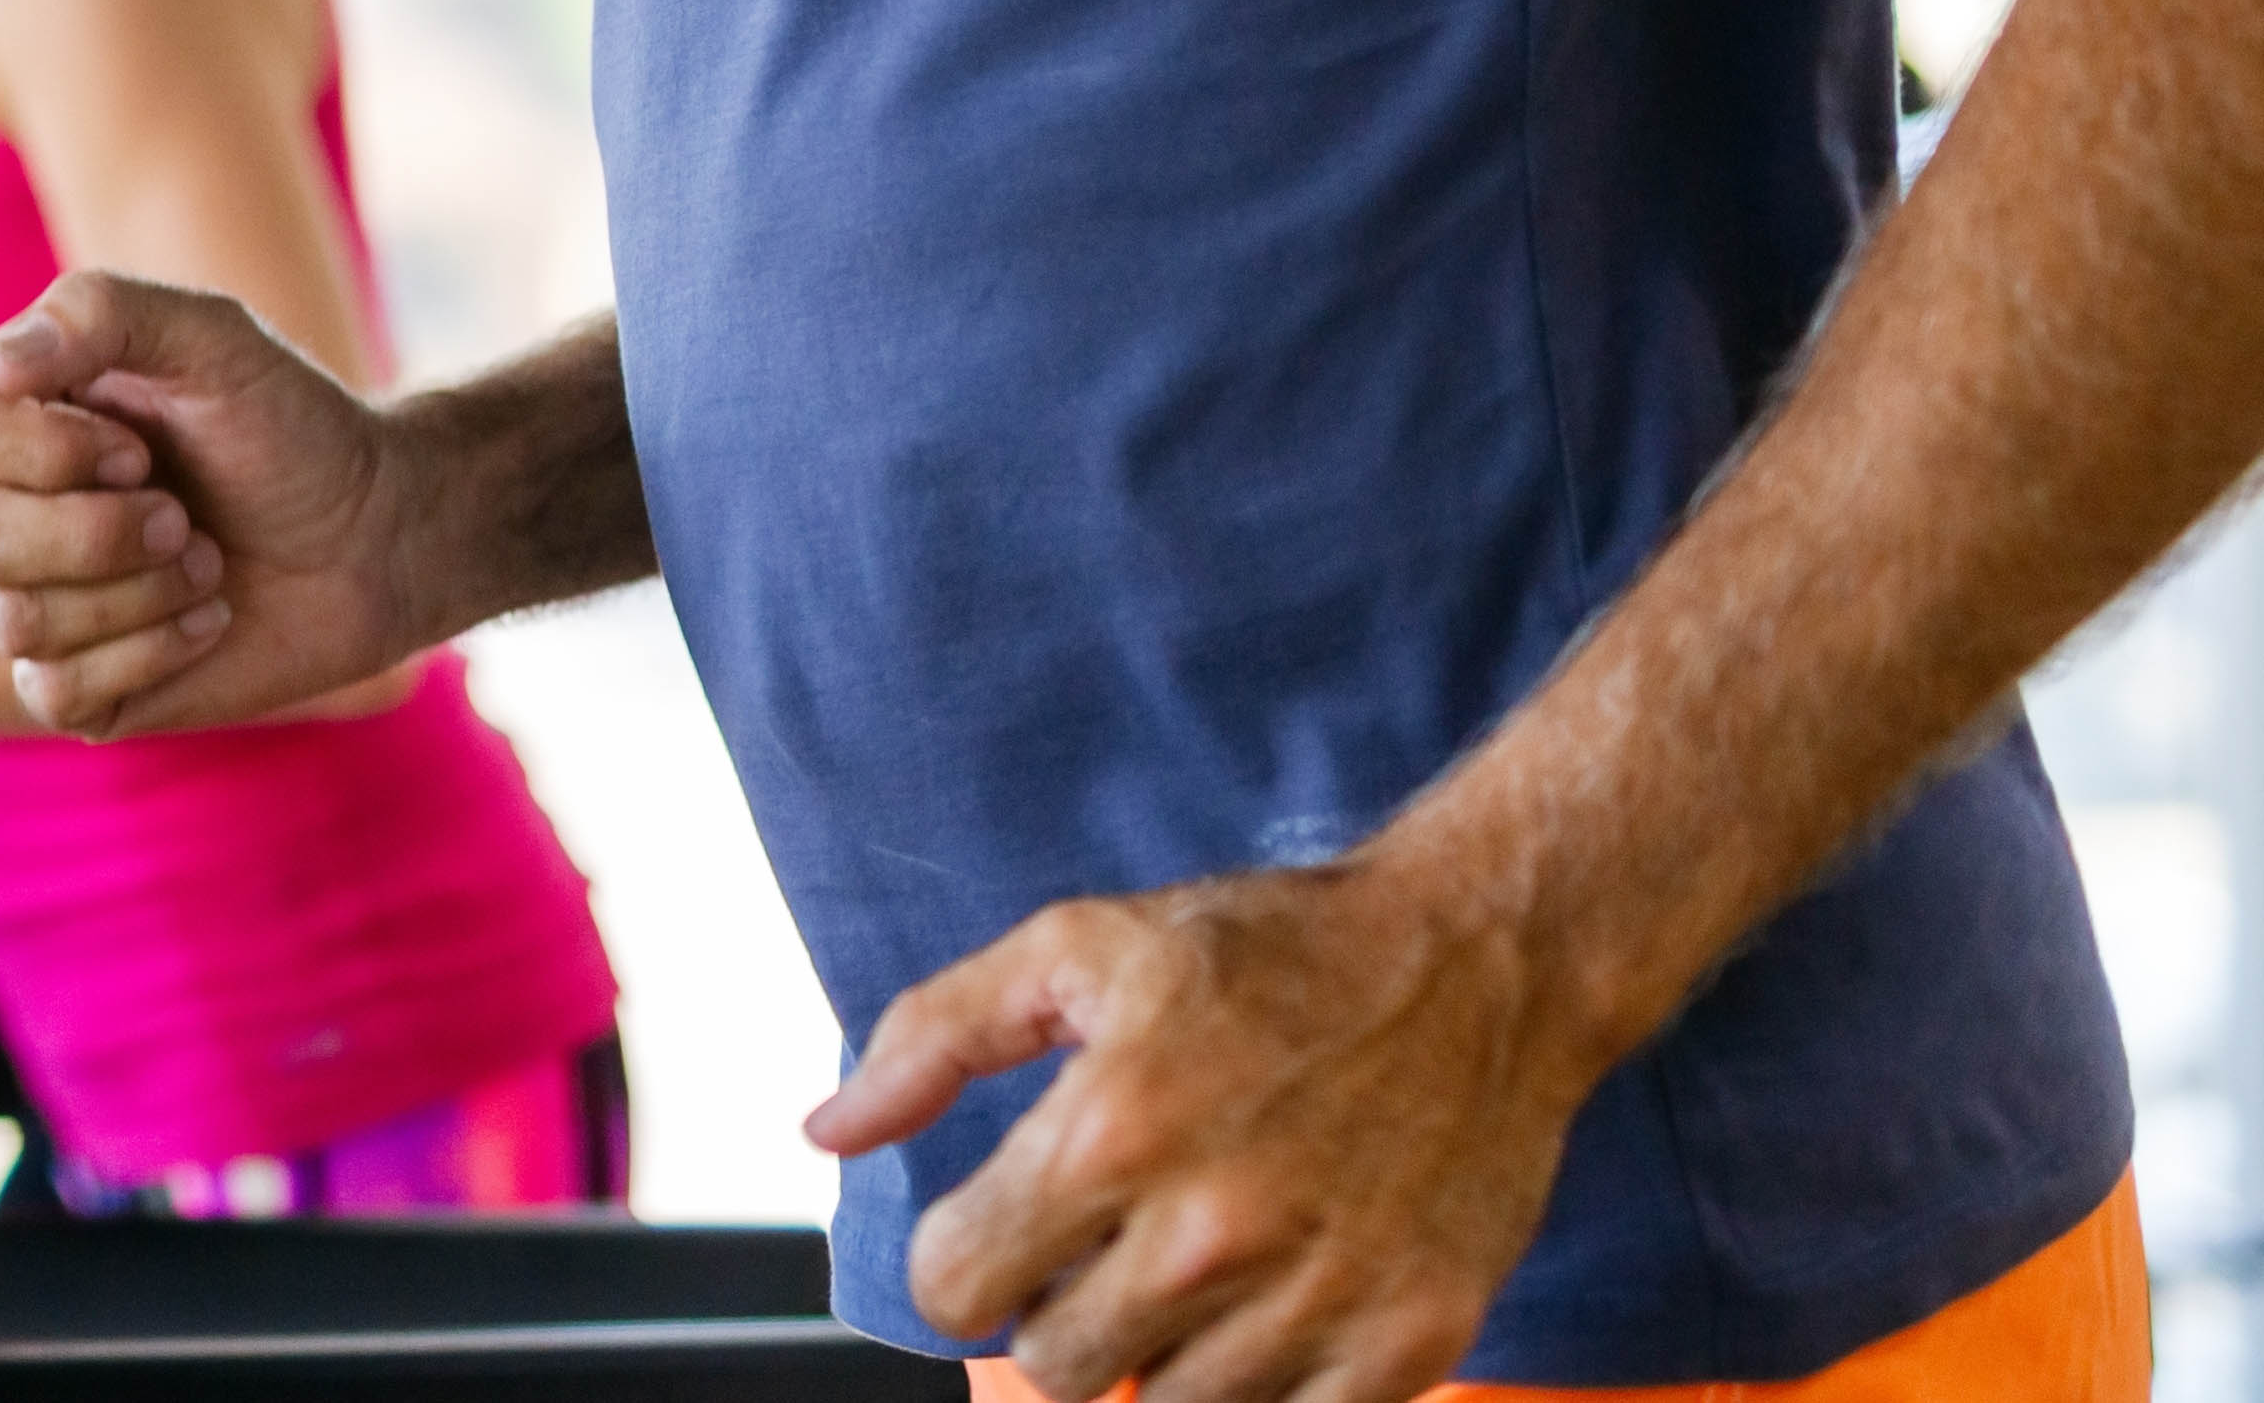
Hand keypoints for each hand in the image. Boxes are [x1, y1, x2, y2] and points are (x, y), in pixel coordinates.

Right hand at [0, 269, 422, 735]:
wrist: (378, 536)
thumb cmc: (290, 425)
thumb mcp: (212, 337)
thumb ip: (98, 312)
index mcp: (17, 418)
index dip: (36, 448)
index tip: (139, 447)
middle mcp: (8, 512)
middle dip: (92, 531)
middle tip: (180, 513)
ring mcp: (36, 606)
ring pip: (10, 621)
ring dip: (137, 590)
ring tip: (203, 561)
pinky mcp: (77, 691)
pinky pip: (54, 691)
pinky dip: (152, 650)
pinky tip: (205, 619)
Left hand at [808, 853, 1602, 1402]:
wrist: (1478, 962)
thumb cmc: (1266, 950)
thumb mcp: (1078, 948)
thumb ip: (935, 1037)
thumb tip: (828, 1132)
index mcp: (1110, 1129)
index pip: (956, 1290)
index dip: (960, 1268)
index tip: (998, 1239)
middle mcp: (1207, 1231)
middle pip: (1053, 1367)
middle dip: (1057, 1310)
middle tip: (1108, 1243)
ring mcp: (1317, 1297)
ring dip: (1158, 1355)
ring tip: (1194, 1267)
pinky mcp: (1412, 1340)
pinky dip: (1263, 1386)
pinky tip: (1269, 1307)